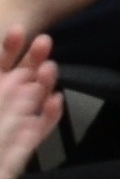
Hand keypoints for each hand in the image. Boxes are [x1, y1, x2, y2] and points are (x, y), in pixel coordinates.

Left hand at [0, 32, 56, 178]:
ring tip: (49, 70)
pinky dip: (50, 115)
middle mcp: (1, 105)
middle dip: (31, 59)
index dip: (8, 49)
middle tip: (44, 42)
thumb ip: (4, 99)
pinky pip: (40, 128)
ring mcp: (12, 126)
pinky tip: (55, 102)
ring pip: (32, 99)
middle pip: (18, 77)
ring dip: (43, 83)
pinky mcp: (23, 147)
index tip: (17, 31)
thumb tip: (23, 80)